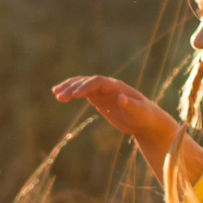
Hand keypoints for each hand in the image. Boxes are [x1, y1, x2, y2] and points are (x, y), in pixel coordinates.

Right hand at [52, 74, 172, 136]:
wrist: (146, 120)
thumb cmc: (145, 116)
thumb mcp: (140, 112)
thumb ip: (130, 104)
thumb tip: (120, 98)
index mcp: (117, 86)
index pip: (97, 81)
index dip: (85, 86)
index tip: (73, 95)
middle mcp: (108, 86)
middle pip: (87, 82)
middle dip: (73, 88)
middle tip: (59, 96)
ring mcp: (102, 91)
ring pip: (82, 85)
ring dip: (69, 88)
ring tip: (55, 94)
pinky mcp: (99, 99)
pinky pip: (82, 92)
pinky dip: (71, 93)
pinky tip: (60, 95)